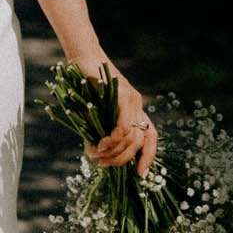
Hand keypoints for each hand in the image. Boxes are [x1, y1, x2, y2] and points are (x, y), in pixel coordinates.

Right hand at [83, 59, 157, 178]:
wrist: (81, 57)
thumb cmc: (84, 84)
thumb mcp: (94, 113)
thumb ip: (98, 131)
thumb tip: (95, 158)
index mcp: (134, 110)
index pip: (151, 138)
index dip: (148, 158)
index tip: (140, 175)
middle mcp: (138, 105)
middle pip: (140, 142)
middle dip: (122, 159)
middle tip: (103, 163)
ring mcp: (133, 99)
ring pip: (133, 137)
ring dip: (115, 151)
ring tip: (98, 152)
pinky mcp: (123, 95)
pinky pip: (124, 125)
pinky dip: (114, 138)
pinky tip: (102, 142)